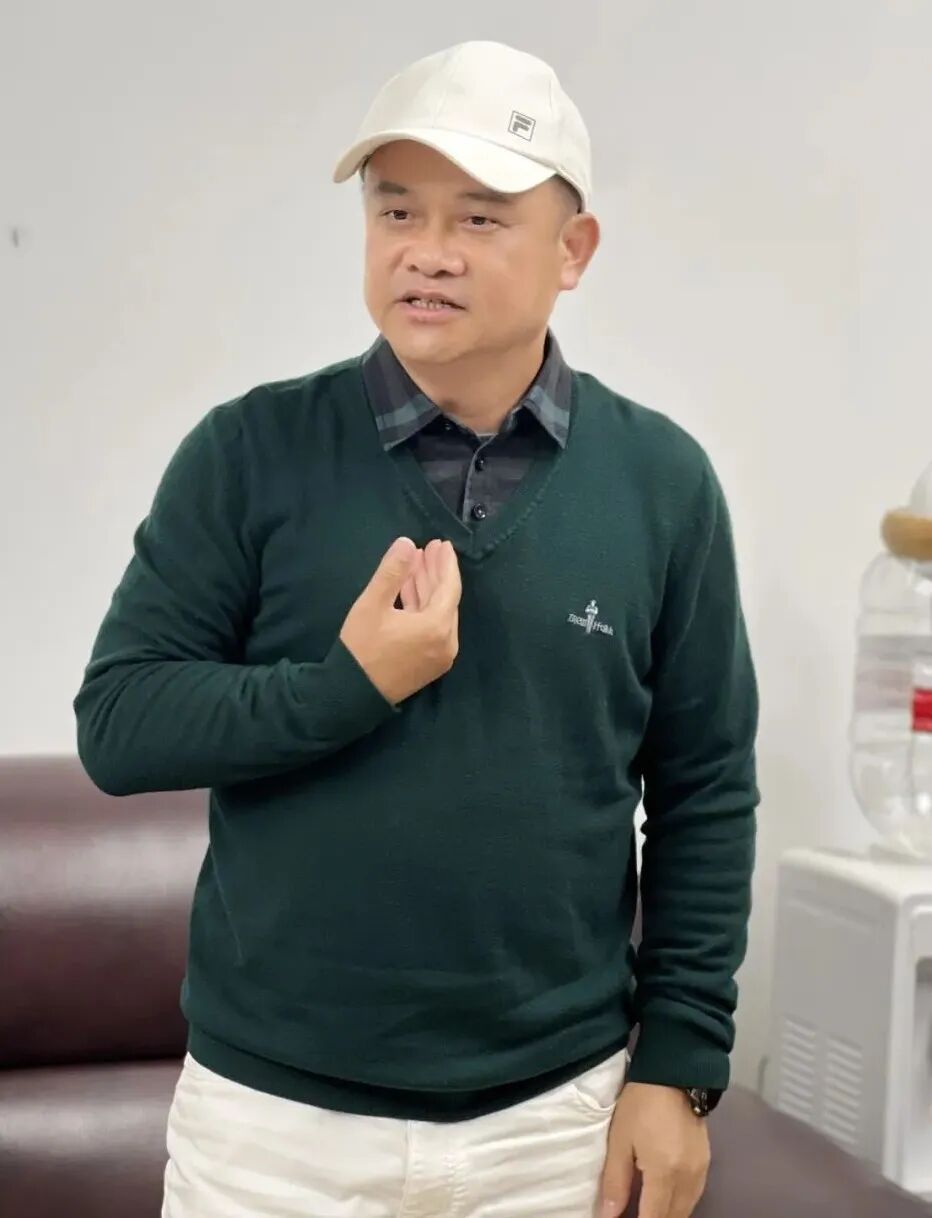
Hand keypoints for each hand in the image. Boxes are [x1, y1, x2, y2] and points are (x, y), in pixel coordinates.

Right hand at [339, 536, 461, 705]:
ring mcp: (440, 656)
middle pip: (446, 599)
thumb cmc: (361, 647)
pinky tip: (409, 592)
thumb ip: (392, 571)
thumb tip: (407, 543)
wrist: (351, 693)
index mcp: (437, 627)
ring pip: (438, 614)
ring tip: (415, 565)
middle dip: (436, 573)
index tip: (442, 544)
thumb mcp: (372, 604)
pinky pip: (433, 628)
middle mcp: (446, 642)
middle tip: (429, 549)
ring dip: (427, 589)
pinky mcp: (431, 664)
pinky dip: (423, 609)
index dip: (446, 563)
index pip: (449, 587)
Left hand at [599, 1083, 709, 1217]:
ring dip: (667, 1214)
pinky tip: (665, 1199)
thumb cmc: (641, 1104)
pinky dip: (679, 1204)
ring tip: (646, 1208)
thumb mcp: (620, 1140)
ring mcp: (701, 1172)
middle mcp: (688, 1179)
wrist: (674, 1073)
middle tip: (632, 1213)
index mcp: (665, 1173)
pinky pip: (694, 1196)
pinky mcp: (707, 1163)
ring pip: (685, 1210)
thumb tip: (609, 1216)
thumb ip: (615, 1181)